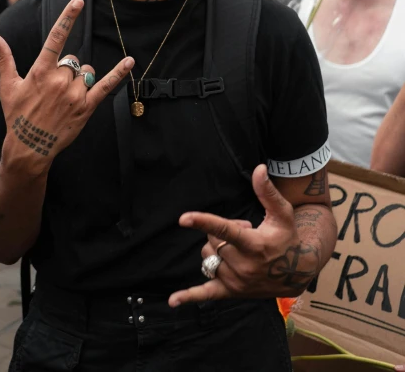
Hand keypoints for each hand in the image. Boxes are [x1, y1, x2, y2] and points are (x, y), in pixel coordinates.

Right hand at [0, 0, 133, 172]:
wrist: (29, 147)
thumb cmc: (17, 114)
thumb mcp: (7, 86)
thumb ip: (3, 58)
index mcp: (40, 72)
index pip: (56, 38)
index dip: (67, 18)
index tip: (78, 1)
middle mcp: (60, 81)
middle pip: (73, 60)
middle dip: (66, 69)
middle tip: (52, 89)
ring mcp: (75, 94)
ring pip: (86, 72)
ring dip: (80, 78)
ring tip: (65, 96)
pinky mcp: (87, 107)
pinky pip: (106, 86)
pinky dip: (119, 73)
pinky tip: (130, 61)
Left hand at [169, 164, 319, 306]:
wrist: (296, 271)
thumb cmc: (286, 237)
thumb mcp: (281, 214)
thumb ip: (267, 192)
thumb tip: (259, 168)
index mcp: (254, 245)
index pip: (224, 230)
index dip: (203, 222)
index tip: (183, 218)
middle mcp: (243, 265)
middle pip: (212, 241)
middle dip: (221, 234)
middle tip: (243, 233)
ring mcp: (236, 281)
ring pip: (207, 258)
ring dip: (216, 250)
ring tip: (239, 251)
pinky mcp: (231, 292)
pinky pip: (207, 294)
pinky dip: (189, 297)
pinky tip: (173, 301)